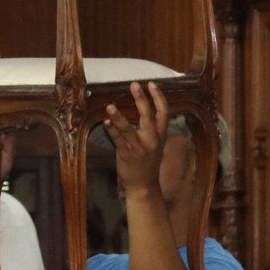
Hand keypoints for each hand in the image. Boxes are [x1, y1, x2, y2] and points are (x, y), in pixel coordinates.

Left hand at [102, 81, 169, 195]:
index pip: (164, 112)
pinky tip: (105, 121)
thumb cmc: (147, 163)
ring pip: (129, 129)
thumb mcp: (156, 145)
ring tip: (110, 105)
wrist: (144, 185)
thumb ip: (152, 129)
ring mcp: (139, 148)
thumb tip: (143, 109)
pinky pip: (118, 140)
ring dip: (119, 116)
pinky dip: (111, 130)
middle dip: (142, 99)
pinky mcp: (127, 155)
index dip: (159, 97)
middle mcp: (152, 140)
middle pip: (148, 115)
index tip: (152, 84)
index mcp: (160, 135)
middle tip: (134, 85)